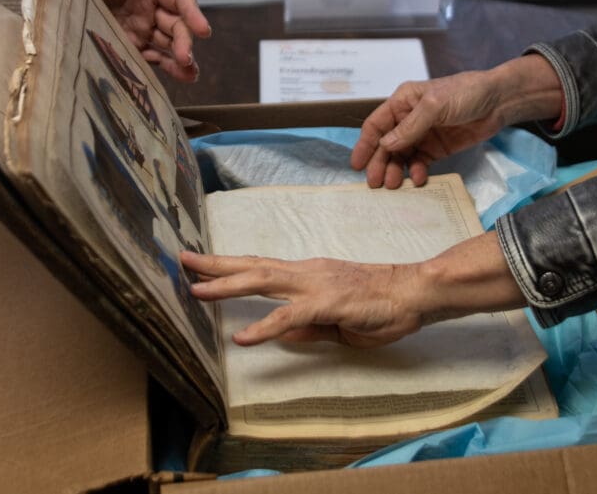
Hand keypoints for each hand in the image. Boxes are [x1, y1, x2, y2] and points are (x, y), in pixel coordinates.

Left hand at [32, 0, 210, 82]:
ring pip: (171, 46)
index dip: (193, 13)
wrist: (47, 6)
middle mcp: (150, 12)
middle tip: (185, 57)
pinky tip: (183, 78)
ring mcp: (143, 33)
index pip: (179, 0)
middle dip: (186, 41)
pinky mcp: (132, 51)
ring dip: (183, 59)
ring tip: (190, 74)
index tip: (202, 30)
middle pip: (178, 26)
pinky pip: (156, 61)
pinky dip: (171, 69)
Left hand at [181, 252, 433, 347]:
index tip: (201, 265)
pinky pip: (291, 317)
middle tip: (183, 260)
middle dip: (215, 265)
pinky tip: (242, 337)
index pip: (260, 267)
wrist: (413, 293)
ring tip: (196, 289)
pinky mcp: (329, 304)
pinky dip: (264, 327)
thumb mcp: (336, 319)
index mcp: (307, 275)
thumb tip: (281, 334)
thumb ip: (308, 325)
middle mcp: (305, 273)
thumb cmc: (380, 304)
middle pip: (252, 266)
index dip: (228, 266)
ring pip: (264, 281)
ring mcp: (315, 285)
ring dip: (227, 286)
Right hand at [350, 55, 562, 188]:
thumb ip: (409, 127)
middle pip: (386, 145)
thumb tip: (385, 146)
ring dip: (396, 171)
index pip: (377, 125)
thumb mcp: (435, 105)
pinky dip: (417, 172)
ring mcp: (423, 135)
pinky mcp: (437, 149)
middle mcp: (408, 120)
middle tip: (375, 184)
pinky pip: (421, 163)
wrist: (500, 101)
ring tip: (394, 185)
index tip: (357, 165)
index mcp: (403, 102)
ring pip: (401, 157)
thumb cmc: (466, 92)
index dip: (365, 144)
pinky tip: (419, 179)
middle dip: (379, 164)